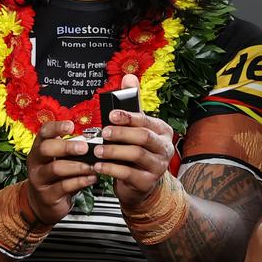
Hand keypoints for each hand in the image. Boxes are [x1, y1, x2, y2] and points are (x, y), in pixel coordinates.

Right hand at [24, 119, 97, 224]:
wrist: (43, 204)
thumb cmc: (55, 178)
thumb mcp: (58, 161)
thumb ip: (70, 151)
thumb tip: (93, 140)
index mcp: (39, 149)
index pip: (43, 133)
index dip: (56, 127)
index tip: (70, 126)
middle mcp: (36, 163)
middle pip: (46, 149)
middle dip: (66, 146)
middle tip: (84, 148)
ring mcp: (39, 179)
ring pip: (56, 168)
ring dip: (77, 166)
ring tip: (92, 166)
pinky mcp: (47, 195)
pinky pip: (64, 186)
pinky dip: (80, 181)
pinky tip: (91, 178)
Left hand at [93, 76, 175, 211]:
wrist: (142, 184)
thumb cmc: (137, 151)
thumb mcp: (137, 127)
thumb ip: (133, 104)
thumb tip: (129, 78)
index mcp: (162, 131)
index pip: (146, 121)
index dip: (128, 117)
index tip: (110, 116)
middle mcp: (164, 148)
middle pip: (143, 137)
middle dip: (121, 133)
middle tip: (103, 133)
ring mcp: (158, 166)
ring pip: (136, 155)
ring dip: (114, 151)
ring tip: (97, 151)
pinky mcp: (147, 183)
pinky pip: (128, 174)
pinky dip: (111, 169)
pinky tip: (98, 166)